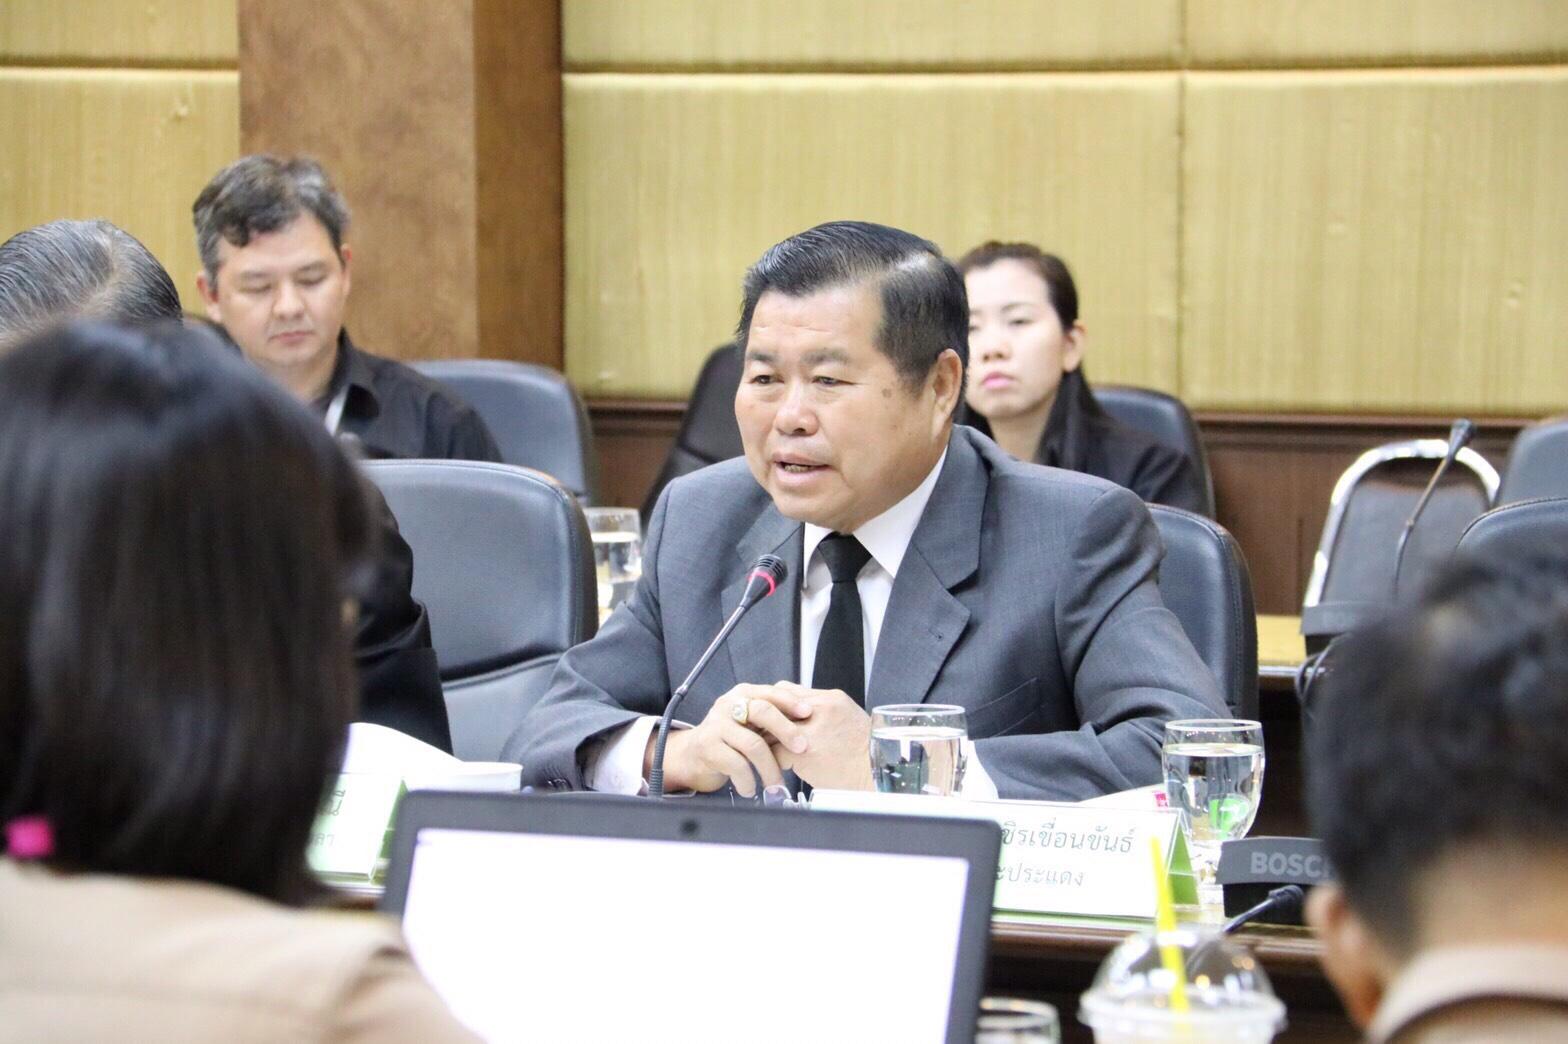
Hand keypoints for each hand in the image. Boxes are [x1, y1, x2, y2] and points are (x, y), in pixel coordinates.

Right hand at [644, 684, 810, 796]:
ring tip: (777, 785)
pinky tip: (751, 788)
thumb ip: (774, 718)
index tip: (810, 714)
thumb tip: (812, 722)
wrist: (693, 755)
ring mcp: (716, 724)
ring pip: (753, 744)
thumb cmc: (731, 739)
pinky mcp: (708, 746)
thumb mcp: (753, 724)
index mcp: (744, 694)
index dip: (792, 703)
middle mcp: (729, 704)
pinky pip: (736, 764)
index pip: (771, 692)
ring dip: (770, 768)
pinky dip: (748, 780)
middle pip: (763, 711)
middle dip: (787, 731)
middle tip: (802, 749)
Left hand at [768, 682, 874, 790]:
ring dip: (768, 740)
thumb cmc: (866, 755)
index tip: (772, 719)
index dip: (777, 706)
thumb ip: (824, 715)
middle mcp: (820, 709)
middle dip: (767, 720)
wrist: (879, 776)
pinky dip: (774, 761)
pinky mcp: (803, 751)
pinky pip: (775, 752)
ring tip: (768, 752)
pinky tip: (779, 769)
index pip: (788, 691)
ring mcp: (811, 729)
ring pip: (772, 727)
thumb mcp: (849, 723)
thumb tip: (801, 717)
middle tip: (761, 733)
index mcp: (832, 700)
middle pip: (776, 704)